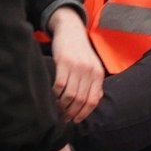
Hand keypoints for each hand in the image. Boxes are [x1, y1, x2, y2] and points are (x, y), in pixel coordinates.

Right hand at [47, 7, 104, 123]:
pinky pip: (60, 84)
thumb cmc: (80, 51)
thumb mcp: (92, 66)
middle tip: (64, 118)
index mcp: (98, 74)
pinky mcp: (64, 62)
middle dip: (72, 112)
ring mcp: (77, 66)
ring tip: (58, 109)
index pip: (93, 100)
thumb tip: (93, 101)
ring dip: (63, 105)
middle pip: (81, 100)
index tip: (76, 120)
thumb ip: (94, 83)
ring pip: (70, 94)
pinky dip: (55, 94)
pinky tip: (52, 96)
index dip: (84, 113)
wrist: (71, 30)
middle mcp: (89, 71)